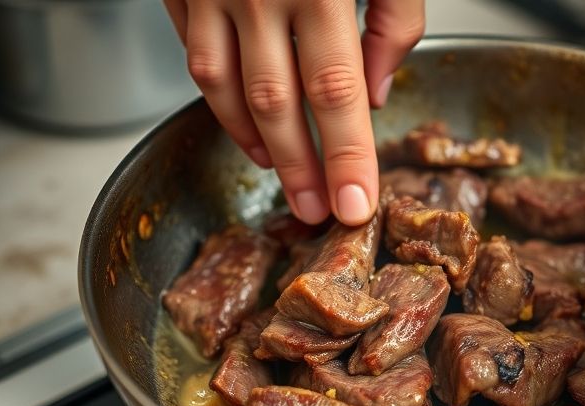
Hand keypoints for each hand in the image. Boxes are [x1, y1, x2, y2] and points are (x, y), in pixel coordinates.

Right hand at [162, 0, 424, 224]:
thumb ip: (394, 18)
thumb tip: (378, 91)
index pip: (336, 92)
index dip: (346, 156)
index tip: (354, 204)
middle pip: (275, 103)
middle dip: (297, 167)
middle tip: (314, 208)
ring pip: (221, 84)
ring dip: (249, 136)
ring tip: (277, 169)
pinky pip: (191, 49)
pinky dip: (215, 92)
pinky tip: (239, 114)